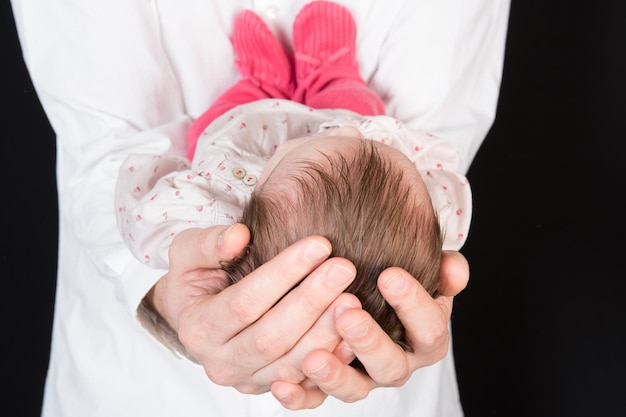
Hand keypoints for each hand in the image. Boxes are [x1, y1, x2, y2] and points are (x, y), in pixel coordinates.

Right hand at [147, 224, 358, 393]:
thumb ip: (208, 243)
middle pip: (272, 337)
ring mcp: (247, 380)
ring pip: (291, 365)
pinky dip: (331, 364)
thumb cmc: (198, 277)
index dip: (283, 273)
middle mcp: (220, 362)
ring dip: (326, 333)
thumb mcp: (188, 252)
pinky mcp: (271, 388)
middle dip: (311, 301)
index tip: (320, 244)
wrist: (197, 313)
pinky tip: (351, 338)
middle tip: (344, 268)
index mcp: (197, 328)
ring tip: (353, 298)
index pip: (245, 302)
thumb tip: (239, 236)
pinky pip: (305, 386)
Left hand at [270, 250, 469, 408]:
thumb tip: (454, 269)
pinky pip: (317, 401)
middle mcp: (397, 364)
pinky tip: (281, 384)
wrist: (371, 300)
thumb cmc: (395, 284)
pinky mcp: (332, 388)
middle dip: (370, 341)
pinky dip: (299, 396)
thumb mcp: (424, 272)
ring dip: (335, 375)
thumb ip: (442, 269)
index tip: (389, 275)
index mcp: (425, 337)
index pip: (429, 327)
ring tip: (313, 357)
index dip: (413, 303)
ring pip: (355, 390)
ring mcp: (364, 380)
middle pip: (391, 366)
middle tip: (347, 314)